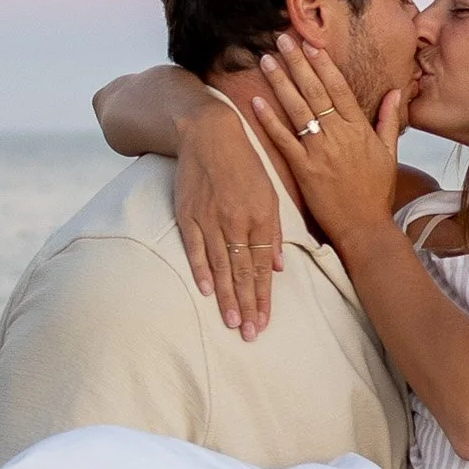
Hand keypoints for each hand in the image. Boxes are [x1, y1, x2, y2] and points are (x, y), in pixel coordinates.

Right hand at [176, 101, 282, 339]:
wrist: (210, 134)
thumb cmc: (245, 164)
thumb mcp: (270, 193)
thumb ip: (275, 232)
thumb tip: (278, 266)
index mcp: (262, 216)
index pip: (263, 266)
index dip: (264, 296)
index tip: (264, 321)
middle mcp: (238, 220)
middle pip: (244, 271)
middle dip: (247, 305)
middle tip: (249, 334)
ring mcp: (211, 218)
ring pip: (222, 265)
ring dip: (228, 296)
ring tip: (232, 322)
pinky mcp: (189, 213)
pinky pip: (195, 247)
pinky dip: (201, 270)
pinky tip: (208, 291)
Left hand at [252, 35, 400, 247]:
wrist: (365, 228)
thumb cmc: (376, 192)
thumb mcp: (389, 153)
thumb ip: (389, 120)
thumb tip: (396, 91)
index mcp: (360, 129)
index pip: (339, 89)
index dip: (324, 65)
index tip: (311, 45)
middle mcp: (339, 136)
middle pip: (315, 92)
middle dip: (297, 63)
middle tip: (281, 40)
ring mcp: (320, 152)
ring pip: (297, 110)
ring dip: (280, 83)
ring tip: (266, 61)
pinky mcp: (304, 170)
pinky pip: (283, 140)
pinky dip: (269, 120)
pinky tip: (256, 102)